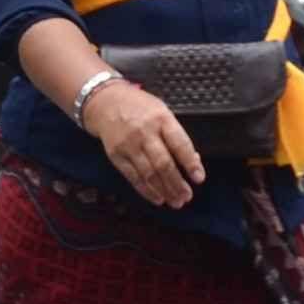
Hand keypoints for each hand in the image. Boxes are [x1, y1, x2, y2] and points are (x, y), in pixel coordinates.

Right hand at [79, 75, 204, 208]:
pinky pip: (133, 177)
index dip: (190, 163)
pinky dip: (146, 190)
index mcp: (161, 118)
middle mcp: (144, 132)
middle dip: (177, 183)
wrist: (105, 102)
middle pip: (163, 163)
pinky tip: (157, 198)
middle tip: (186, 196)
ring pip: (149, 174)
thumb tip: (192, 160)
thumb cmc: (138, 107)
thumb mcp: (162, 111)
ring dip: (164, 191)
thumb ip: (176, 135)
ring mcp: (129, 145)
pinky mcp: (116, 155)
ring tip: (175, 201)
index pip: (179, 144)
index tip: (199, 178)